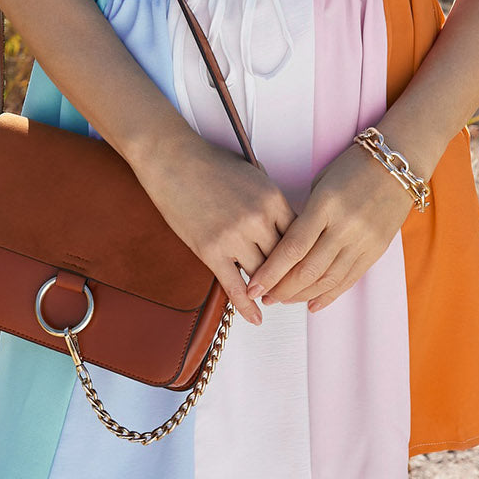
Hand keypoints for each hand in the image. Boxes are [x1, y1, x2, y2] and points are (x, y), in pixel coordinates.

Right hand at [135, 133, 296, 325]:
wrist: (172, 159)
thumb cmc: (211, 164)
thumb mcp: (254, 175)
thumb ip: (271, 202)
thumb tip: (286, 227)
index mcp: (273, 198)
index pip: (299, 238)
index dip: (303, 257)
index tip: (305, 270)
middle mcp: (259, 219)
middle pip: (284, 260)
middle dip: (289, 278)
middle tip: (294, 294)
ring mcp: (235, 236)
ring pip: (262, 276)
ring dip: (268, 290)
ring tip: (274, 302)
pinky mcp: (211, 250)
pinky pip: (235, 286)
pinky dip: (247, 306)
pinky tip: (256, 318)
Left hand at [245, 145, 412, 312]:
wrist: (397, 164)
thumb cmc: (352, 167)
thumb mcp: (321, 183)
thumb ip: (304, 216)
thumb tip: (284, 249)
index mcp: (326, 204)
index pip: (292, 247)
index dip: (270, 272)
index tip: (252, 286)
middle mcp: (345, 226)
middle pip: (308, 270)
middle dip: (281, 289)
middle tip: (264, 296)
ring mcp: (363, 241)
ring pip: (328, 280)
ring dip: (301, 296)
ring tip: (282, 300)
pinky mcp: (376, 251)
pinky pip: (349, 280)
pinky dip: (329, 295)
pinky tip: (311, 304)